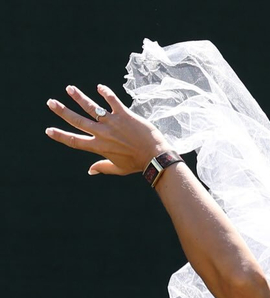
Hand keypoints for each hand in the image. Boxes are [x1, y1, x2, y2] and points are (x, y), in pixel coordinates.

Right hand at [45, 84, 170, 176]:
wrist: (155, 157)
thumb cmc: (137, 164)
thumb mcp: (118, 169)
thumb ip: (102, 168)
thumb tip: (90, 171)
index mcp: (98, 147)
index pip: (75, 141)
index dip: (61, 136)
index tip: (49, 130)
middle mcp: (102, 133)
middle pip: (77, 120)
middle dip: (62, 111)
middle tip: (51, 102)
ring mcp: (112, 122)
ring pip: (91, 107)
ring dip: (79, 97)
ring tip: (69, 88)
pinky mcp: (124, 114)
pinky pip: (112, 99)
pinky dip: (105, 92)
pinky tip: (99, 87)